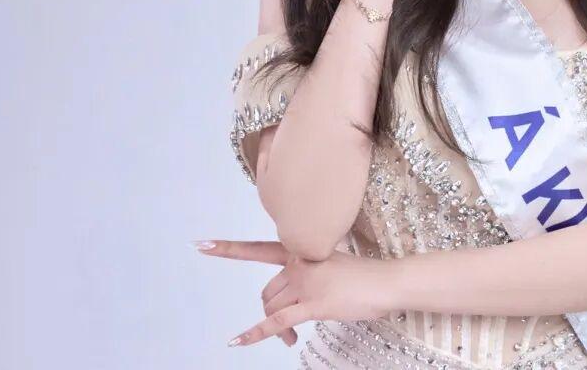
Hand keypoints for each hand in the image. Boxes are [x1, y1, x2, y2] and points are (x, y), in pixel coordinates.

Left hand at [196, 239, 395, 347]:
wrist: (386, 282)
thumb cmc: (361, 277)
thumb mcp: (329, 263)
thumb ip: (306, 270)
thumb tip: (287, 294)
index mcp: (301, 250)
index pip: (258, 249)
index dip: (228, 249)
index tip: (200, 245)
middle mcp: (299, 263)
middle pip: (267, 291)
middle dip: (271, 311)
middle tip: (288, 330)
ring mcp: (305, 283)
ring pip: (272, 308)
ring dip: (277, 329)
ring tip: (292, 338)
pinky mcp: (312, 304)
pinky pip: (276, 322)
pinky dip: (254, 333)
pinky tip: (237, 341)